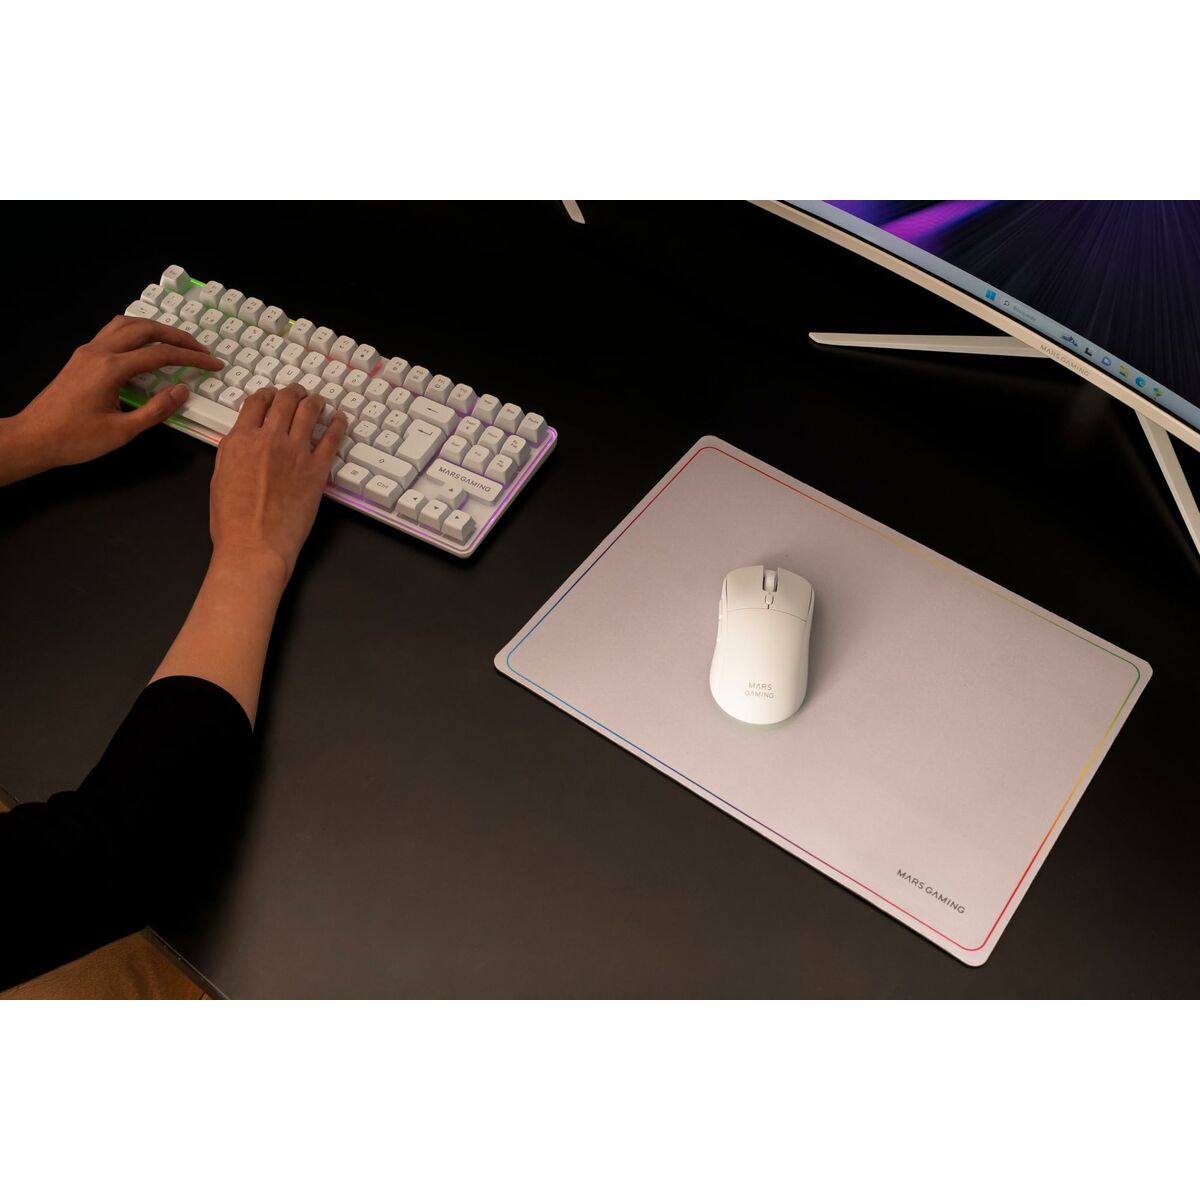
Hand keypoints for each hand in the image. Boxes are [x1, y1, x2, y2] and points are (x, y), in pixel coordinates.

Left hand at [0, 315, 223, 483]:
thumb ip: (156, 409)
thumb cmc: (75, 439)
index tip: (213, 364)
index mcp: (110, 368)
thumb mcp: (122, 431)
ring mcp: (87, 351)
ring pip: (126, 324)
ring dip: (156, 328)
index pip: (160, 354)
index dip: (191, 358)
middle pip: (145, 329)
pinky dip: (136, 333)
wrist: (34, 438)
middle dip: (177, 336)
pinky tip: (145, 347)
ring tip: (176, 342)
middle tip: (200, 349)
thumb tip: (182, 391)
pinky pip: (113, 332)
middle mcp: (98, 352)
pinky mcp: (81, 357)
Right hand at [209, 382, 347, 584]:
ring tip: (319, 401)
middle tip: (299, 392)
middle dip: (293, 392)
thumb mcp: (219, 478)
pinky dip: (337, 424)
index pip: (256, 402)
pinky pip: (331, 438)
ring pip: (308, 411)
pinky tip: (339, 419)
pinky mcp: (317, 469)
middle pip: (285, 400)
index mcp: (240, 440)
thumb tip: (241, 441)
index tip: (273, 394)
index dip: (267, 394)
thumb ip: (232, 453)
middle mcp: (268, 439)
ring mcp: (295, 452)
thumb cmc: (232, 522)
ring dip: (315, 401)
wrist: (254, 546)